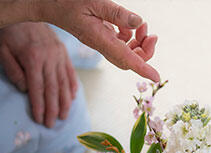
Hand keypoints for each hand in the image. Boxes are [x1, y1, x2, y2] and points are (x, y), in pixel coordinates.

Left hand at [0, 22, 77, 126]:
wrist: (25, 13)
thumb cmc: (11, 33)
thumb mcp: (3, 50)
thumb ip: (14, 70)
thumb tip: (26, 90)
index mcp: (34, 58)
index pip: (38, 88)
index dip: (39, 106)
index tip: (40, 119)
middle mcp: (50, 58)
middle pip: (53, 89)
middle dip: (53, 109)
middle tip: (52, 123)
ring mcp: (59, 56)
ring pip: (64, 83)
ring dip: (65, 102)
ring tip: (63, 116)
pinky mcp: (64, 53)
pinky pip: (70, 73)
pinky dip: (72, 87)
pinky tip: (72, 99)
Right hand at [37, 0, 158, 81]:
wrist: (46, 4)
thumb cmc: (66, 1)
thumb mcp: (93, 1)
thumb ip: (116, 13)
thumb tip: (138, 22)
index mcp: (99, 39)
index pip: (126, 59)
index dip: (143, 69)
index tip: (156, 77)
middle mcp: (100, 45)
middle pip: (129, 60)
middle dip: (145, 52)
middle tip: (152, 35)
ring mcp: (100, 42)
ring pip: (126, 53)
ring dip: (139, 44)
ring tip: (143, 27)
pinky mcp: (100, 37)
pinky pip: (120, 44)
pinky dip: (130, 38)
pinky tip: (128, 25)